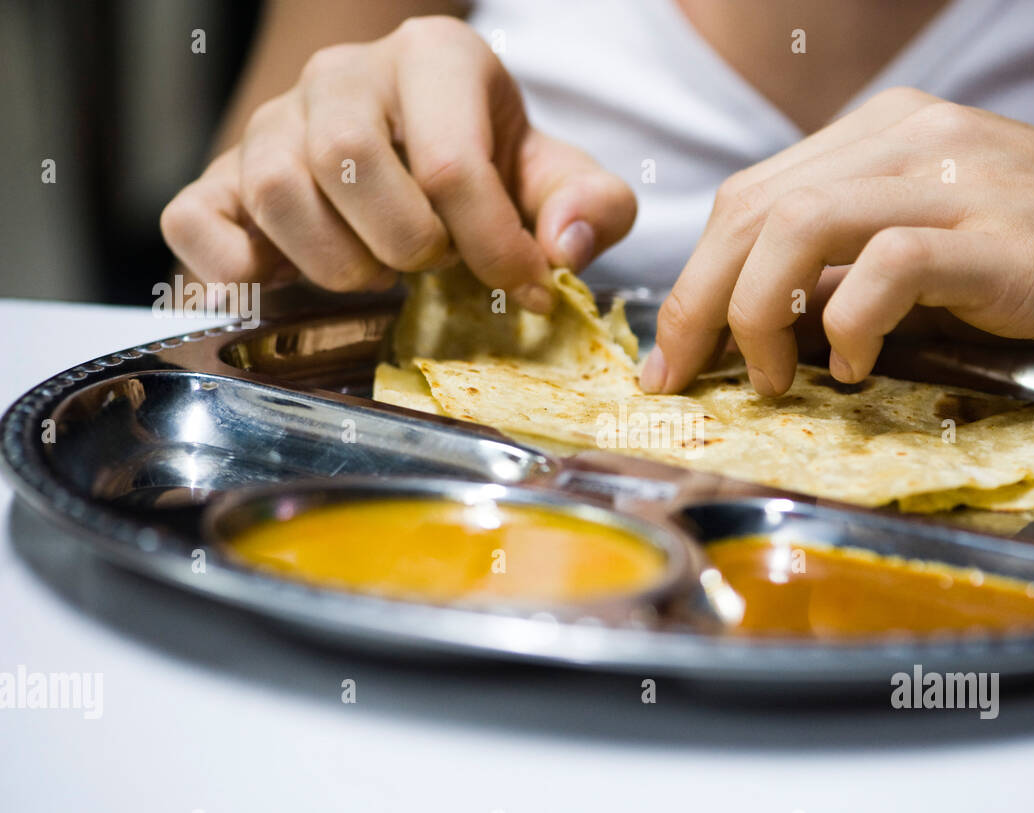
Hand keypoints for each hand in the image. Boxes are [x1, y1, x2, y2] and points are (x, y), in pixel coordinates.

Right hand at [161, 16, 635, 311]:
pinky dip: (231, 266)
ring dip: (337, 263)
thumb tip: (564, 248)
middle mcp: (343, 73)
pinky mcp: (220, 175)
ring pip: (277, 191)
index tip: (521, 288)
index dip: (493, 248)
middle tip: (433, 264)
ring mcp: (273, 119)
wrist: (422, 163)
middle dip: (406, 246)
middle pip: (350, 166)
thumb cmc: (491, 170)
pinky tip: (282, 281)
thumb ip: (592, 207)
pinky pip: (194, 219)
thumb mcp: (558, 181)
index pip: (451, 164)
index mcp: (434, 56)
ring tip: (376, 270)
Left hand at [643, 87, 1033, 395]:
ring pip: (798, 226)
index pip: (752, 196)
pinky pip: (886, 265)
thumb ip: (865, 265)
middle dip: (696, 302)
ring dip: (757, 313)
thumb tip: (781, 325)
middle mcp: (912, 140)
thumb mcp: (949, 246)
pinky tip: (855, 369)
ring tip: (769, 379)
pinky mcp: (1001, 237)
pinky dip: (849, 324)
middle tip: (680, 379)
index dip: (696, 276)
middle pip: (753, 209)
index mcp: (890, 136)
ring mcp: (958, 182)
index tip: (676, 353)